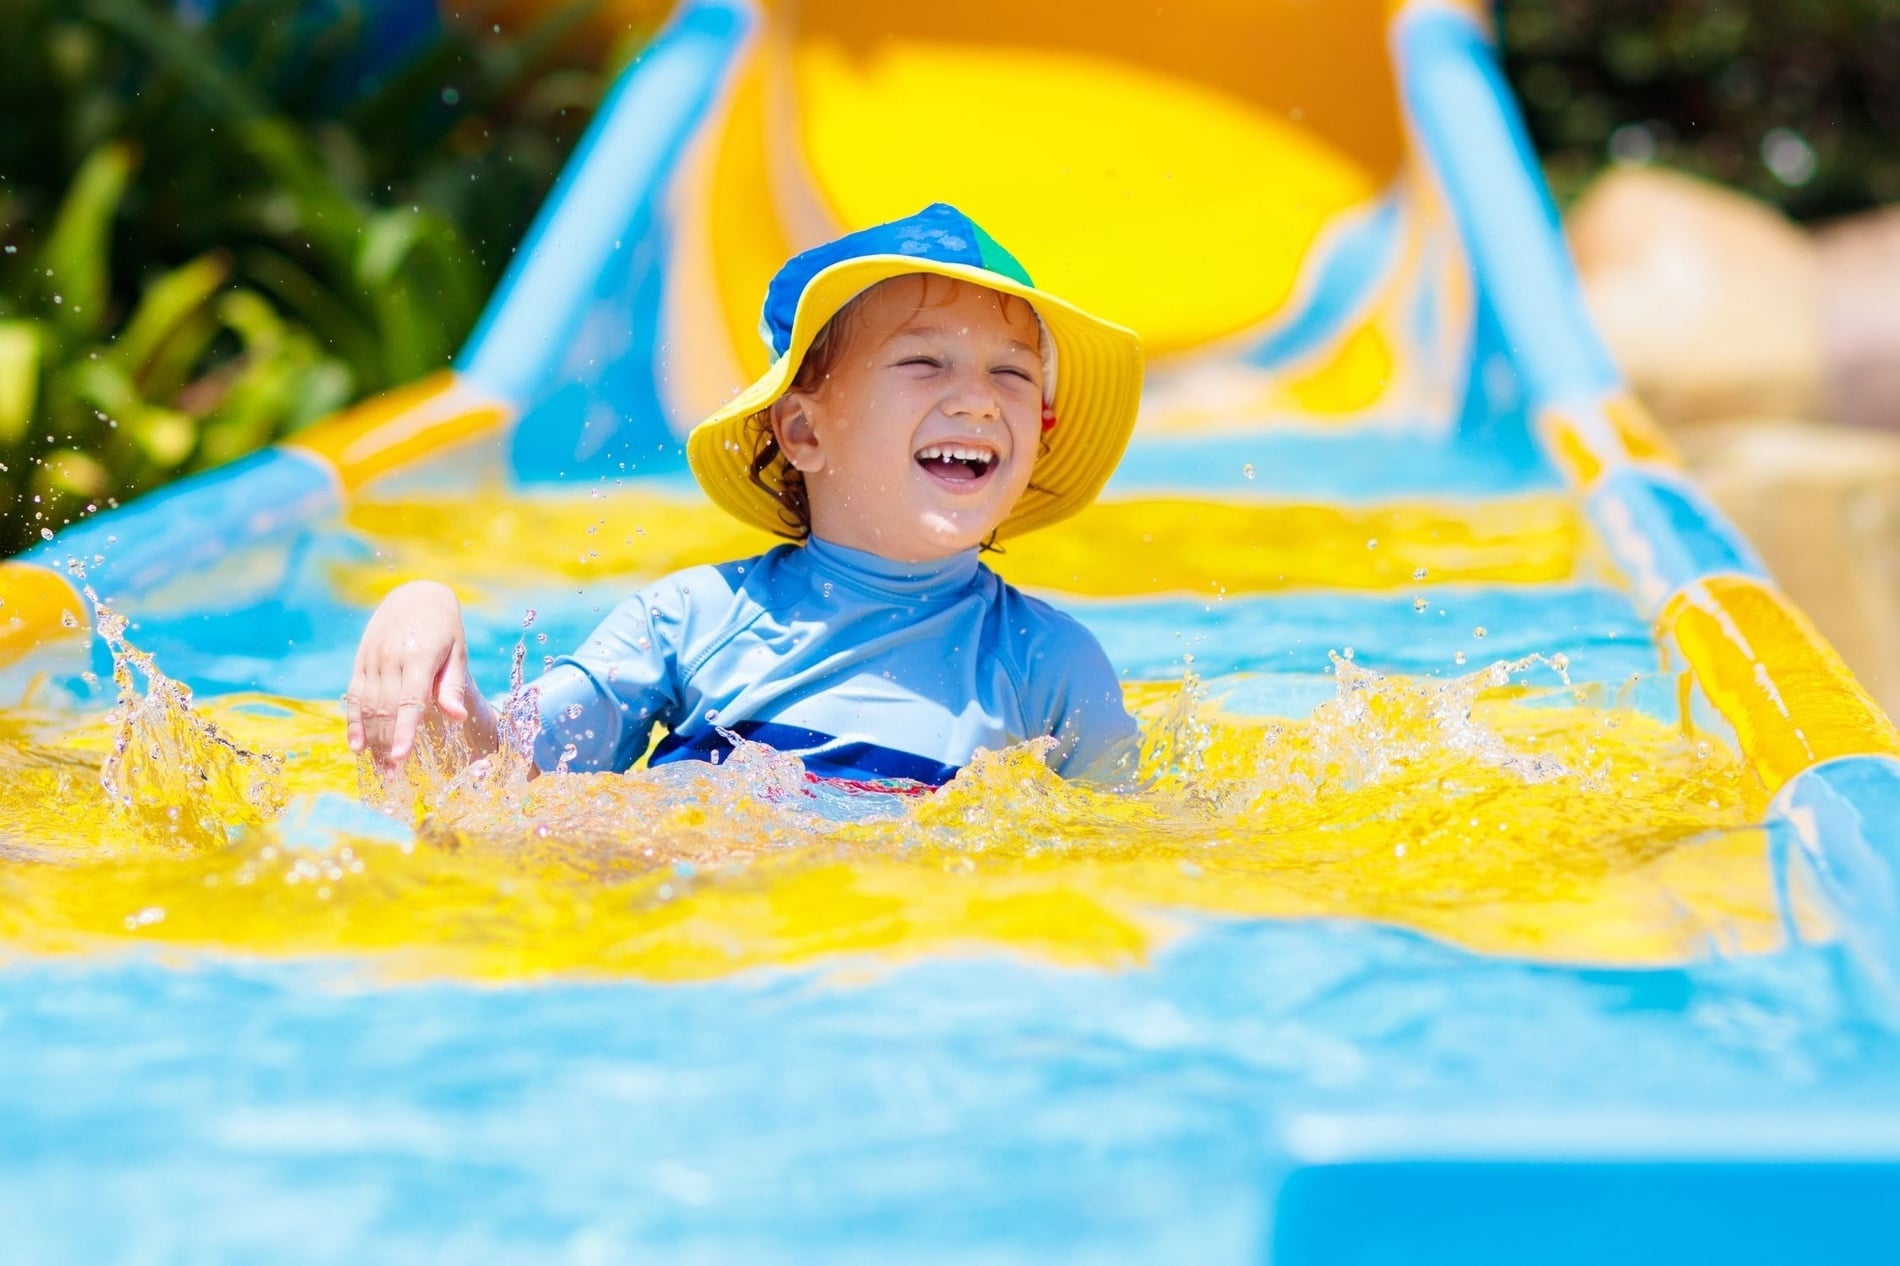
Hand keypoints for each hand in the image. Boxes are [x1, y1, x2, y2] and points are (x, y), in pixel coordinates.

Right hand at [346, 580, 483, 767]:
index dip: (404, 731)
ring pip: (368, 706)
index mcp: (418, 657)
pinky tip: (357, 746)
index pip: (409, 701)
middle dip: (387, 745)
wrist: (414, 594)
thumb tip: (458, 718)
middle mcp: (391, 659)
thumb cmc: (445, 628)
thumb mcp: (457, 652)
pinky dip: (354, 722)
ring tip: (379, 769)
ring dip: (372, 740)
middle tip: (393, 777)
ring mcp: (372, 660)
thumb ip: (452, 686)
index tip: (401, 757)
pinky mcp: (361, 662)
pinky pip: (355, 696)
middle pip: (385, 710)